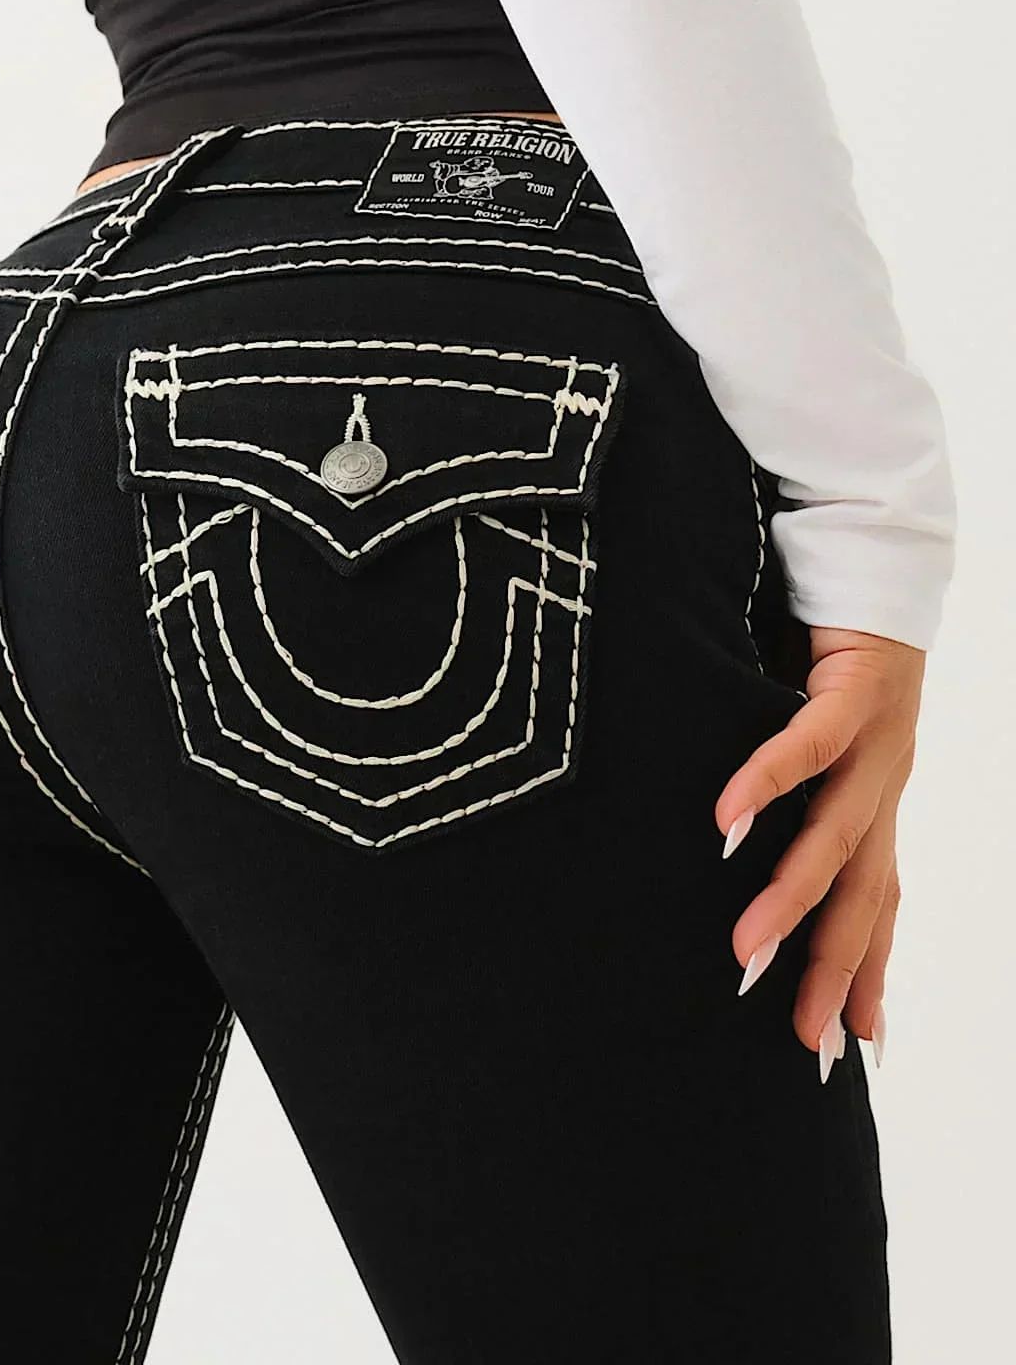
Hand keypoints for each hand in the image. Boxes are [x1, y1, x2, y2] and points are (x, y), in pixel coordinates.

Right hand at [715, 625, 924, 1081]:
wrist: (879, 561)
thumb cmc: (832, 655)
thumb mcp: (810, 738)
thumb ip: (785, 791)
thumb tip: (721, 840)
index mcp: (874, 800)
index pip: (876, 901)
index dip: (868, 970)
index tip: (850, 1043)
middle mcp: (884, 783)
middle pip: (866, 892)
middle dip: (837, 967)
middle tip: (806, 1039)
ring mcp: (878, 743)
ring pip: (840, 837)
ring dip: (794, 899)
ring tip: (748, 953)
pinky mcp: (857, 693)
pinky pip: (808, 748)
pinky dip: (768, 785)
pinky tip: (727, 822)